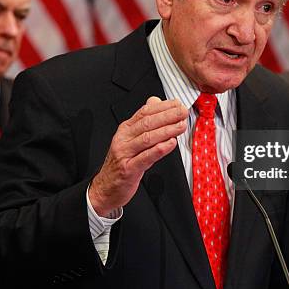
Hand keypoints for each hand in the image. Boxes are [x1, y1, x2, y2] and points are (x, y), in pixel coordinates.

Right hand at [89, 96, 187, 216]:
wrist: (105, 187)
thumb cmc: (121, 163)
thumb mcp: (130, 139)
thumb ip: (143, 121)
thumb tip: (154, 101)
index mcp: (125, 130)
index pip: (144, 112)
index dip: (162, 107)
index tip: (177, 104)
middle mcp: (124, 139)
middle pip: (147, 123)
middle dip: (167, 116)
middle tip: (183, 112)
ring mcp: (125, 153)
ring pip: (147, 138)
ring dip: (167, 130)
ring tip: (181, 126)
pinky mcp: (129, 169)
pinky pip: (146, 157)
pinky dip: (159, 149)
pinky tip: (171, 143)